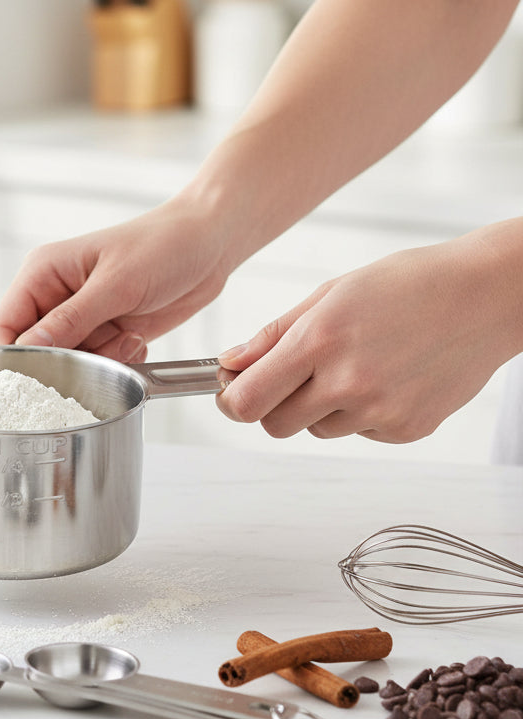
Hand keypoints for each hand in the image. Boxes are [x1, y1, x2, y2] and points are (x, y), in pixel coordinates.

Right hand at [0, 196, 229, 362]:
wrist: (211, 244)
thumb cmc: (163, 244)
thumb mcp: (117, 282)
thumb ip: (70, 320)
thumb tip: (28, 349)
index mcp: (42, 274)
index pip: (4, 327)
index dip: (12, 359)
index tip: (38, 378)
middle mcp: (55, 297)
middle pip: (35, 353)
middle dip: (66, 363)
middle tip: (99, 354)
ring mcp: (82, 317)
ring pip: (69, 363)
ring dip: (99, 362)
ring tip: (127, 338)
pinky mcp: (106, 332)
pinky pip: (98, 363)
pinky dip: (118, 361)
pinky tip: (137, 339)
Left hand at [215, 229, 522, 442]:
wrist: (486, 297)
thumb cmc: (408, 285)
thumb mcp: (330, 294)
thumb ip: (274, 334)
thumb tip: (231, 363)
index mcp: (320, 342)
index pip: (247, 400)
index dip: (231, 400)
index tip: (232, 392)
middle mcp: (348, 382)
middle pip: (275, 425)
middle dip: (272, 405)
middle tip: (291, 378)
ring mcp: (381, 411)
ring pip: (317, 430)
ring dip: (319, 408)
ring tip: (353, 365)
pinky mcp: (407, 430)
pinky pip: (358, 433)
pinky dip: (359, 414)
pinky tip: (385, 377)